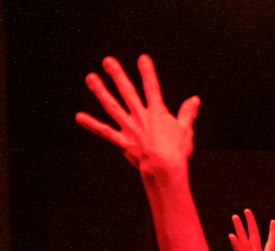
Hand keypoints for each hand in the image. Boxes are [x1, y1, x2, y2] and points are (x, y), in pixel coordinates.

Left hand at [76, 55, 198, 177]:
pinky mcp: (123, 141)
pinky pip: (105, 131)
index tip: (142, 58)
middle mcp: (140, 116)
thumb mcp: (186, 130)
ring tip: (90, 78)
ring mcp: (130, 128)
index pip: (152, 87)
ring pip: (112, 106)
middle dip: (117, 75)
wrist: (165, 168)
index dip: (148, 72)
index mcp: (157, 113)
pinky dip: (92, 124)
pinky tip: (79, 117)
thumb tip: (195, 99)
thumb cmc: (177, 152)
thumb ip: (188, 113)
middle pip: (127, 91)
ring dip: (100, 91)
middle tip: (108, 61)